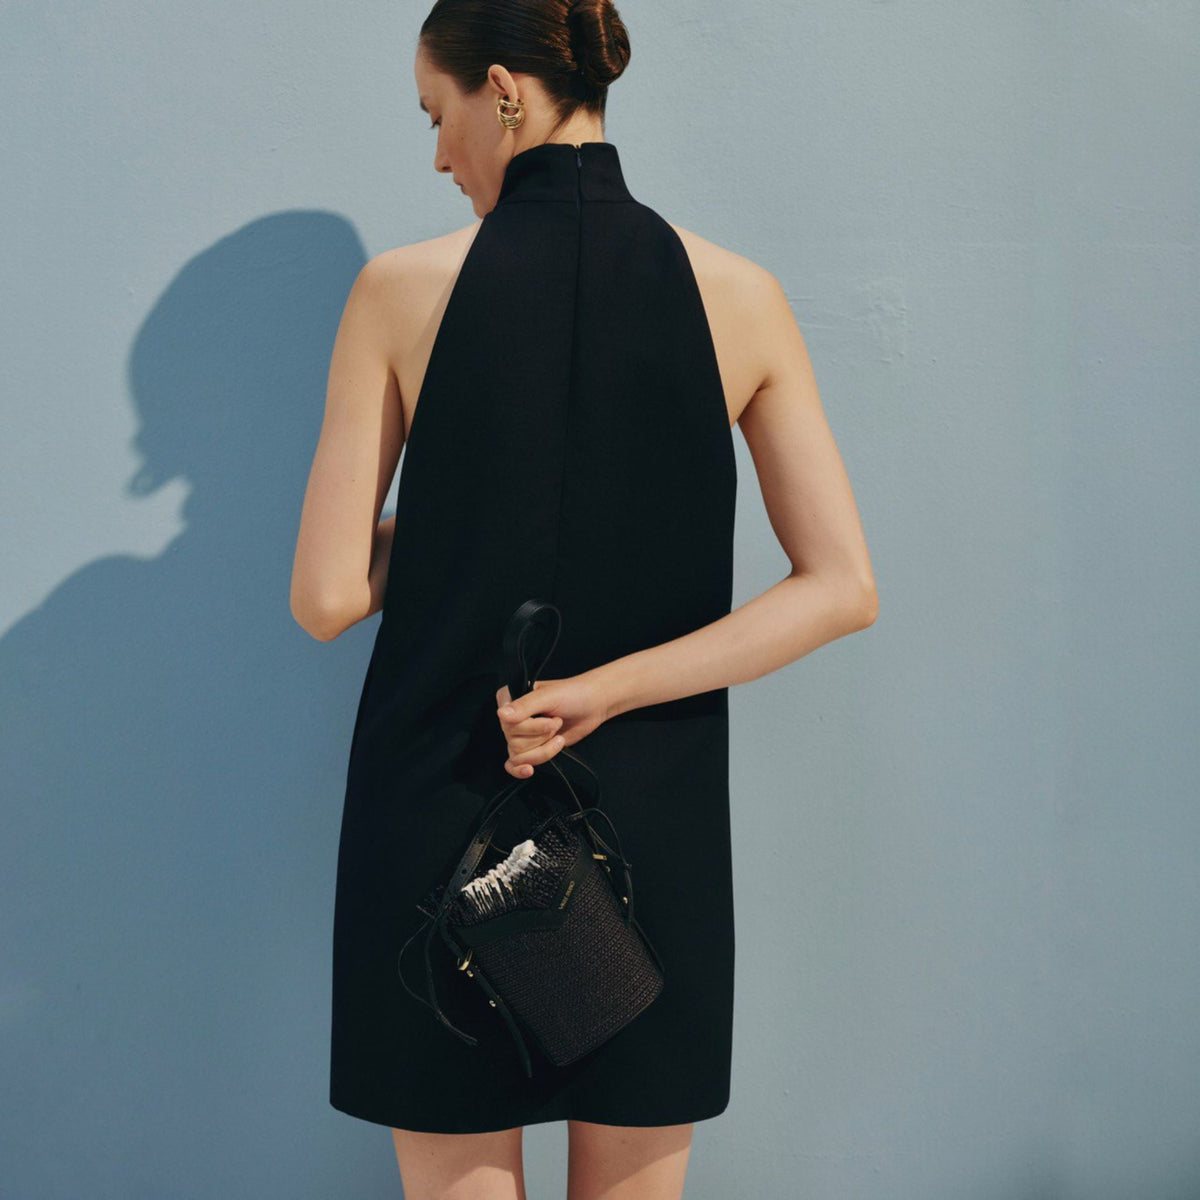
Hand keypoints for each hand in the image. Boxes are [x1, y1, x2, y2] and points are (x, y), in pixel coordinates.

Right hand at [494, 671, 609, 778]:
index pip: (503, 718)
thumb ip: (524, 705)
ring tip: (557, 735)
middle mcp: (514, 719)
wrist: (593, 706)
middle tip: (555, 722)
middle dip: (540, 734)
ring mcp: (523, 736)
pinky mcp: (532, 749)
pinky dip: (519, 770)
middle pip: (512, 739)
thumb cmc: (574, 694)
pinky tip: (529, 769)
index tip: (540, 718)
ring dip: (543, 749)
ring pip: (518, 755)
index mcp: (514, 699)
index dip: (523, 724)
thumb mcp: (549, 696)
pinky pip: (515, 764)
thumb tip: (502, 714)